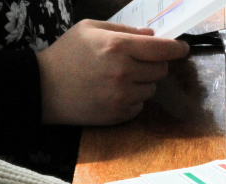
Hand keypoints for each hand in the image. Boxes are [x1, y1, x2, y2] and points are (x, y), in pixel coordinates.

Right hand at [36, 20, 189, 125]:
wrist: (43, 89)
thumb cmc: (66, 54)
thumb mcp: (89, 29)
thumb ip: (123, 29)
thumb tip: (151, 36)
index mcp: (118, 46)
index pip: (162, 49)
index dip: (176, 49)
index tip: (182, 49)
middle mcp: (124, 72)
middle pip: (160, 69)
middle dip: (153, 64)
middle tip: (137, 62)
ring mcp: (123, 96)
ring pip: (152, 89)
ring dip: (142, 83)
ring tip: (119, 79)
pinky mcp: (119, 114)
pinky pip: (140, 105)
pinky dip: (132, 99)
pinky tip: (113, 93)